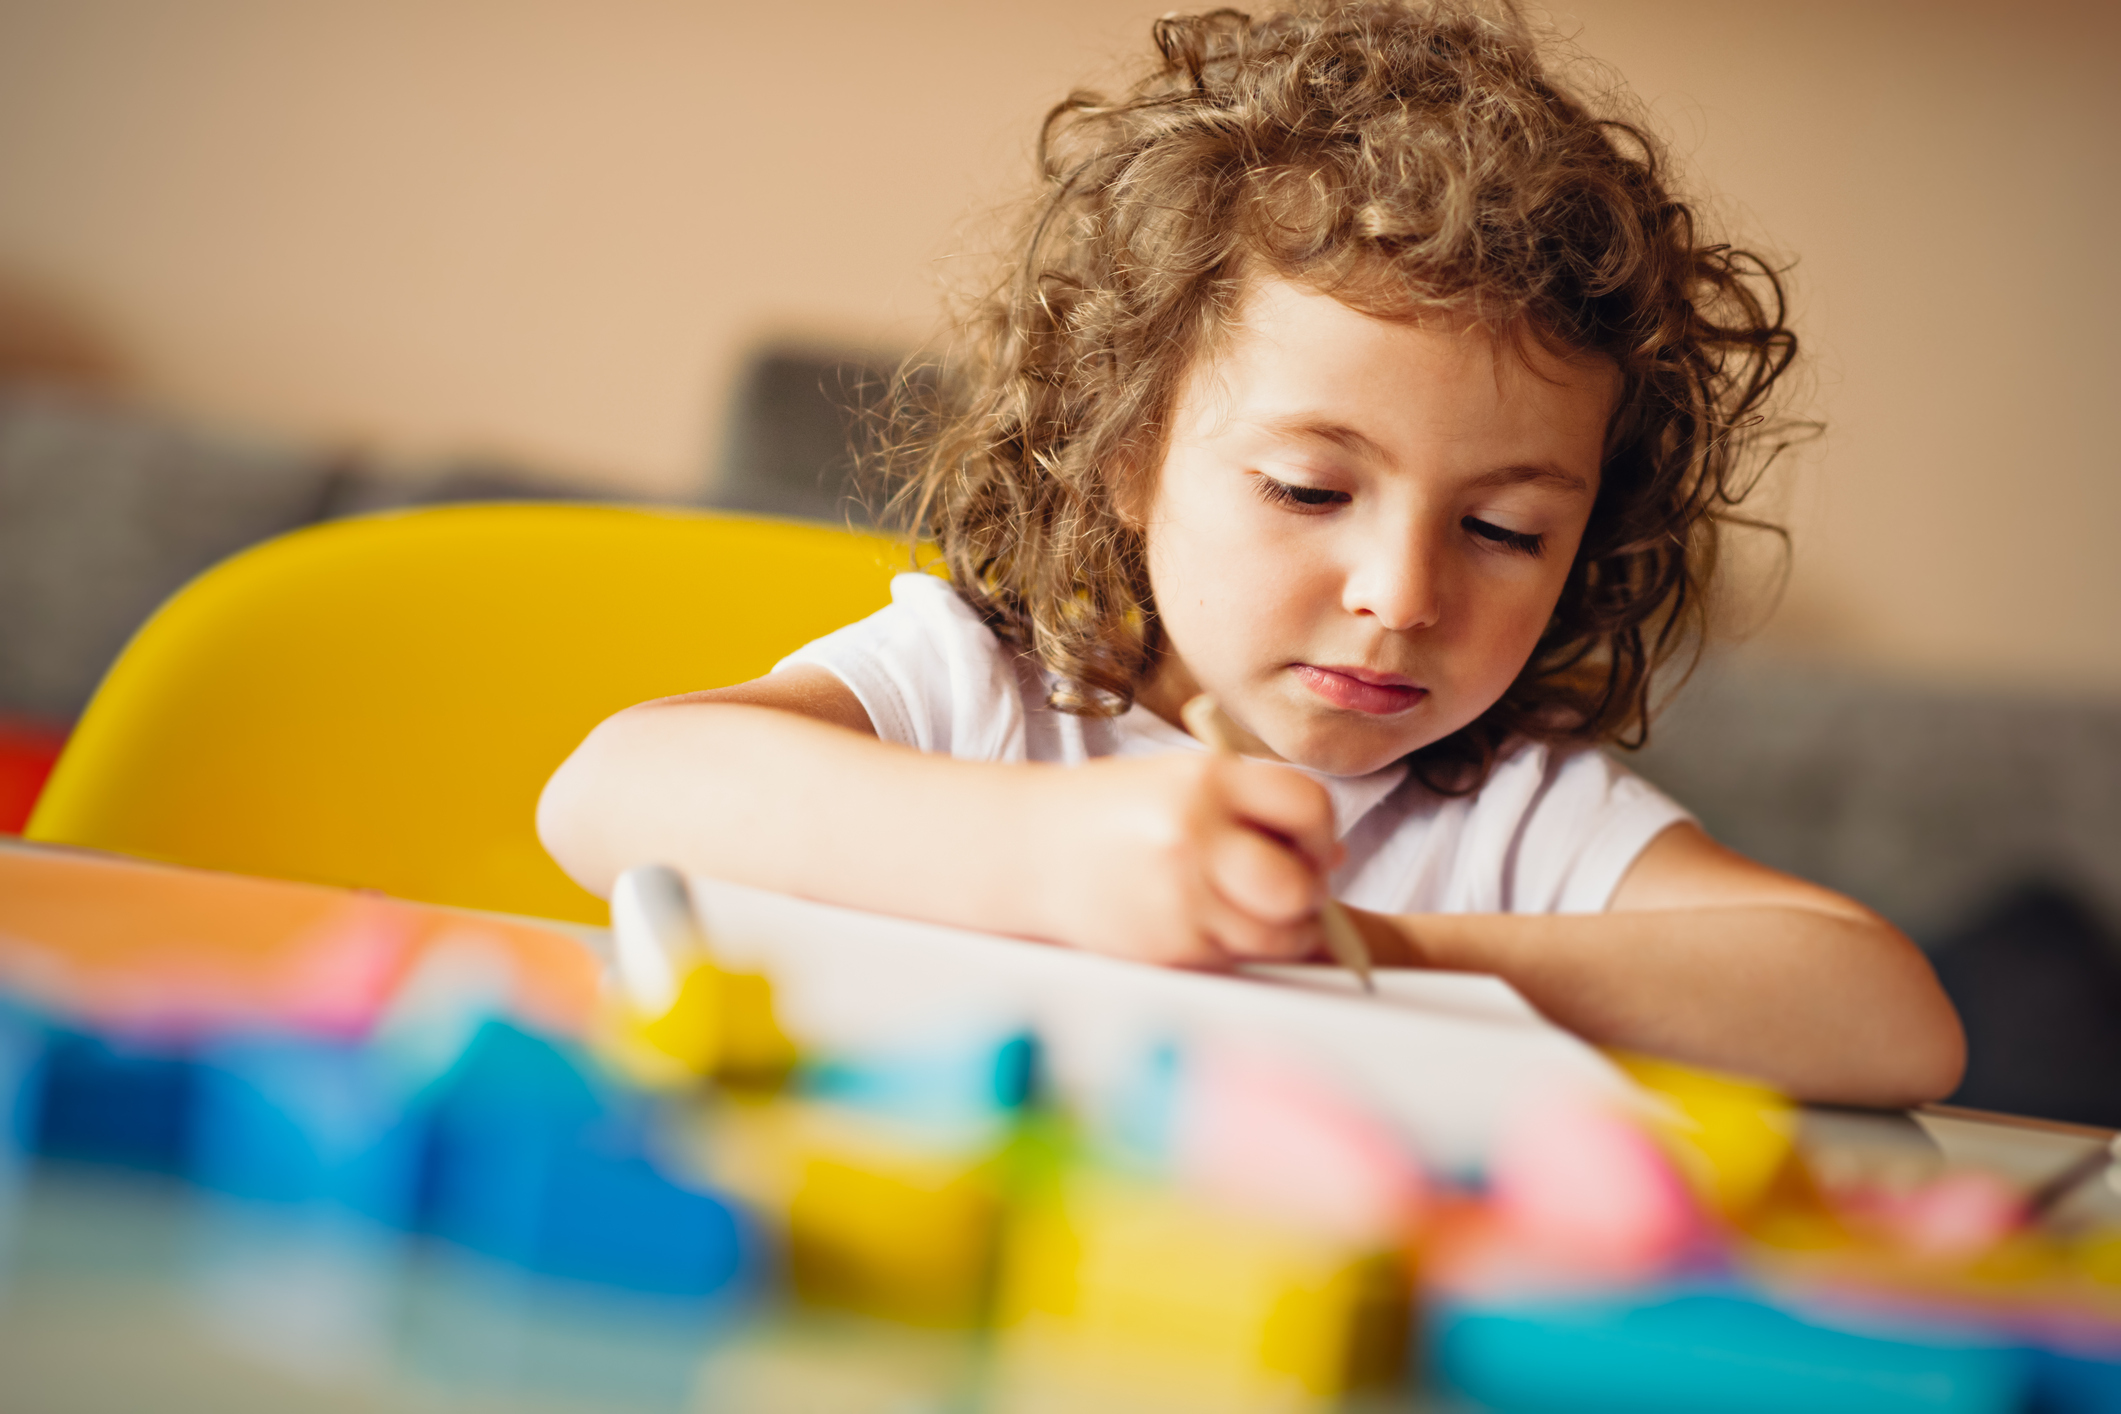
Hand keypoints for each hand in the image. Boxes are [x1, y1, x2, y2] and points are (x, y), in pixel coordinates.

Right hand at [1021, 753, 1341, 966]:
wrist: (1023, 850)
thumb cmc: (1107, 815)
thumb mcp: (1176, 783)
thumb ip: (1250, 808)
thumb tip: (1333, 854)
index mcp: (1205, 779)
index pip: (1308, 805)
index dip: (1320, 832)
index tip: (1308, 844)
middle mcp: (1197, 834)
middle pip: (1300, 883)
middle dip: (1308, 891)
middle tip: (1289, 888)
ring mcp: (1182, 895)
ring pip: (1279, 933)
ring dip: (1282, 929)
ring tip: (1252, 911)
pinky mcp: (1169, 946)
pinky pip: (1239, 958)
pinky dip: (1241, 949)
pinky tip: (1211, 925)